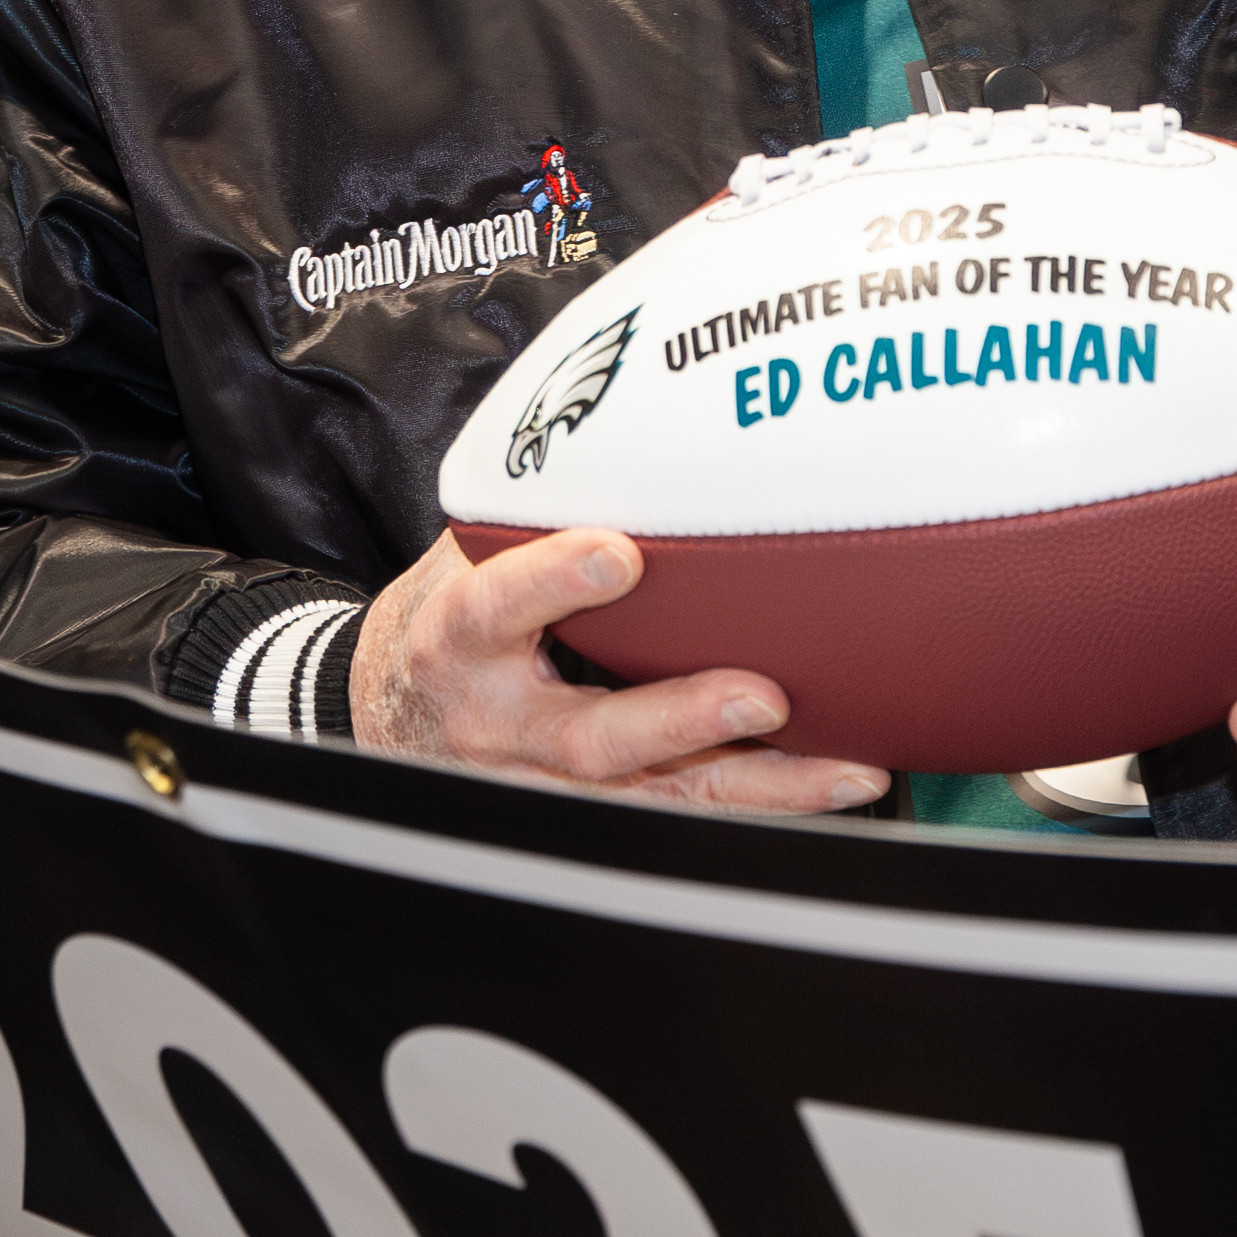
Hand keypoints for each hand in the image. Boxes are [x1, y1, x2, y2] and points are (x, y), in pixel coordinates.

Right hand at [352, 529, 890, 814]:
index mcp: (459, 640)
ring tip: (841, 768)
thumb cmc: (457, 612)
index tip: (619, 553)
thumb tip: (634, 423)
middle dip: (681, 719)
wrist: (394, 709)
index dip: (554, 582)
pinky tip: (829, 785)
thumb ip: (533, 512)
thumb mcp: (465, 554)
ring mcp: (545, 784)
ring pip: (654, 798)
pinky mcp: (590, 812)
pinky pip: (678, 812)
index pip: (497, 607)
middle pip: (591, 737)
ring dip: (754, 785)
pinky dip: (757, 803)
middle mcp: (499, 726)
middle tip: (763, 696)